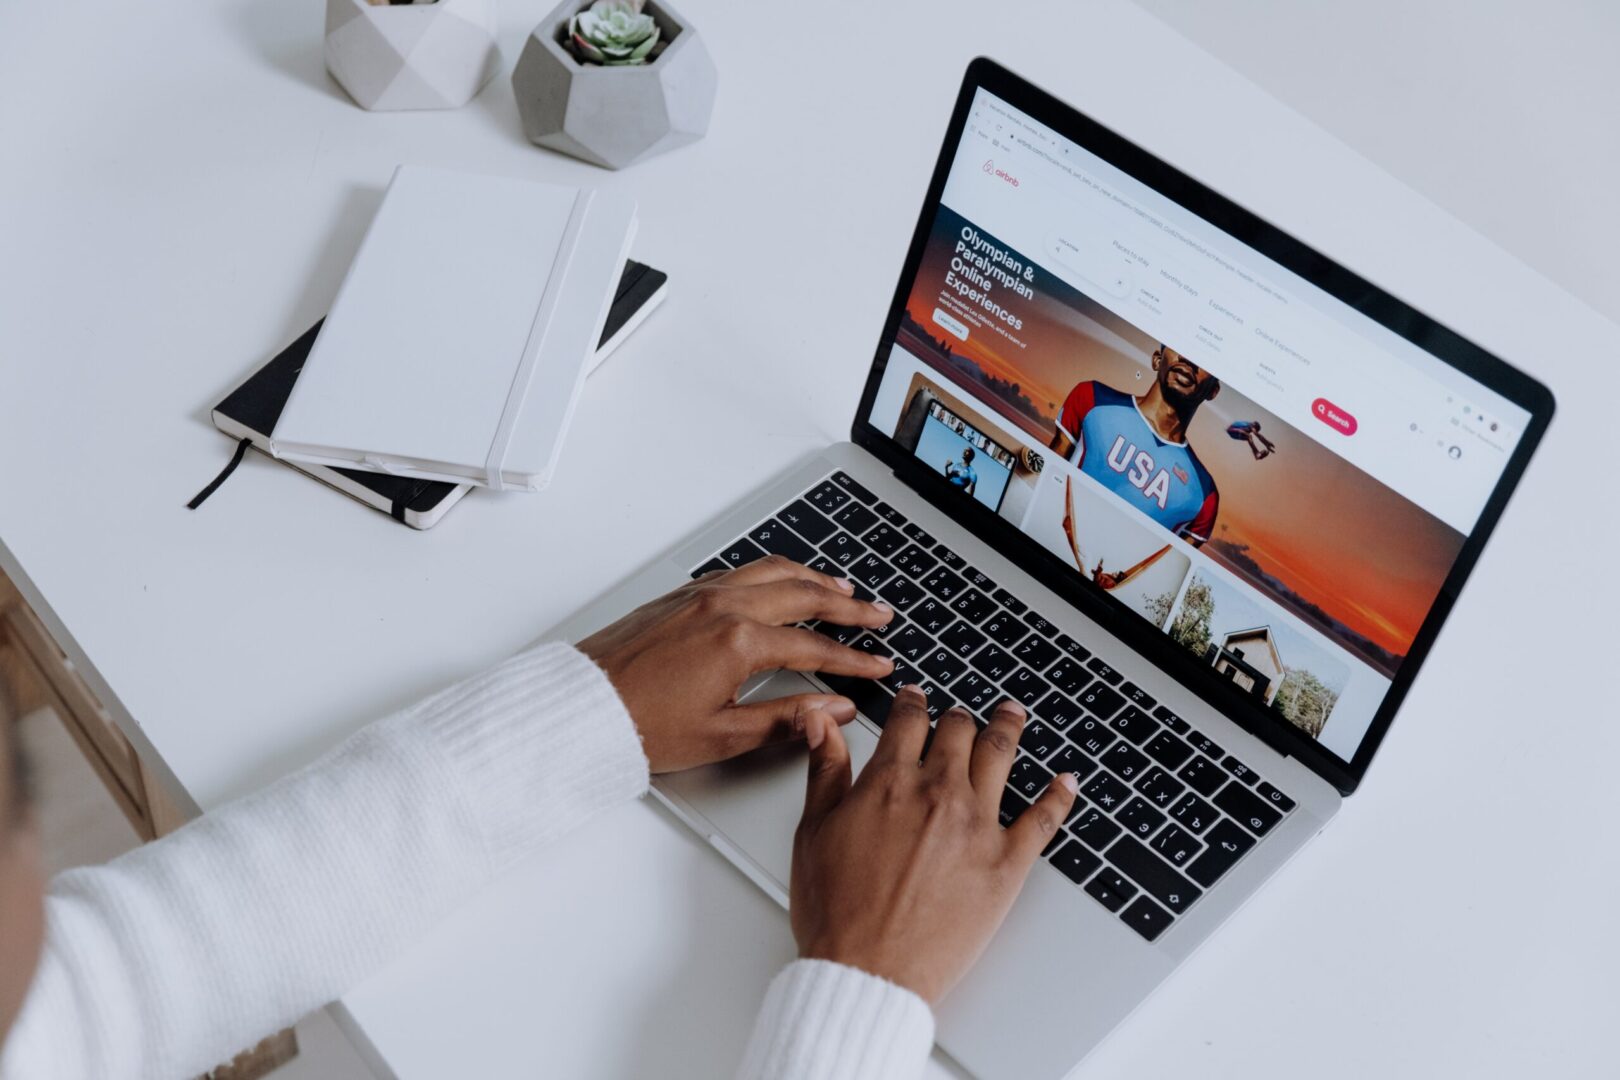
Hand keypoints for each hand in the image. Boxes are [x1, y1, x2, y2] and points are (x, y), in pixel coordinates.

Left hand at [578, 556, 894, 772]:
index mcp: (738, 643)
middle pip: (804, 596)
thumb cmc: (640, 724)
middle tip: (879, 616)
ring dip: (815, 579)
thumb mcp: (722, 736)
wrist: (583, 706)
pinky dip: (776, 572)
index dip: (854, 659)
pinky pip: (743, 571)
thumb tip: (833, 710)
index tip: (879, 665)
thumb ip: (786, 719)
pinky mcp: (683, 594)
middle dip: (848, 606)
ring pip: (774, 572)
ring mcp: (702, 595)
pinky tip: (784, 580)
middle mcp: (724, 608)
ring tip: (843, 589)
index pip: (815, 647)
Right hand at [789, 688, 1077, 1003]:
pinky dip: (1059, 795)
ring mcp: (977, 826)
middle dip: (959, 718)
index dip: (913, 703)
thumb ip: (825, 770)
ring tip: (1014, 715)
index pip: (909, 722)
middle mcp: (938, 794)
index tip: (916, 699)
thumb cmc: (837, 913)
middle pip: (958, 732)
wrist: (868, 971)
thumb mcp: (813, 831)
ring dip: (1009, 728)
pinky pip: (1043, 819)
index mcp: (889, 782)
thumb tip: (820, 722)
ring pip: (1001, 757)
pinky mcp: (1007, 864)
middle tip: (962, 715)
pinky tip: (1067, 781)